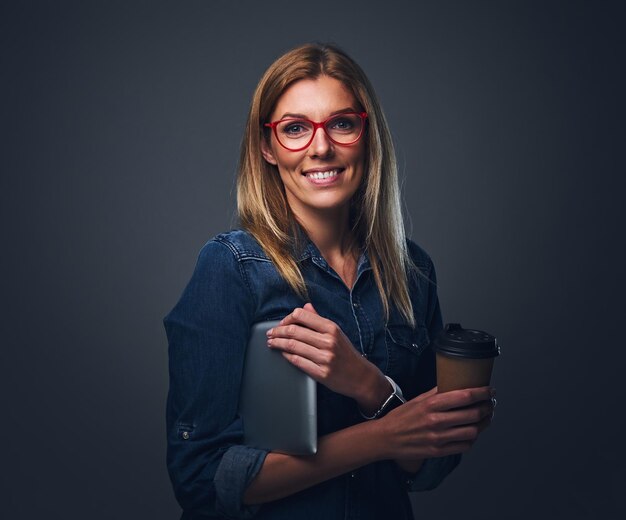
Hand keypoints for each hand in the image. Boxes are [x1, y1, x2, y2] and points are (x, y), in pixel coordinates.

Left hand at [267, 303, 386, 402]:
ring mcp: (325, 358)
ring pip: (293, 346)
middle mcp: (328, 341)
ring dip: (278, 343)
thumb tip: (306, 307)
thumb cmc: (346, 353)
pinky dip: (286, 356)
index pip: (302, 315)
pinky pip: (297, 361)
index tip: (281, 323)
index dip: (287, 318)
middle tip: (270, 334)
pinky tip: (282, 353)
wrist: (360, 376)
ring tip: (271, 343)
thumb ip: (319, 319)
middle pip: (294, 331)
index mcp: (331, 328)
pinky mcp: (321, 373)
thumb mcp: (336, 333)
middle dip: (277, 331)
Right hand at [380, 386, 494, 460]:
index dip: (482, 393)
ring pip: (472, 431)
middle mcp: (436, 421)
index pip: (465, 396)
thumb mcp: (418, 399)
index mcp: (431, 404)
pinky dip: (472, 439)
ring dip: (484, 424)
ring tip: (485, 418)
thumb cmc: (401, 417)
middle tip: (491, 404)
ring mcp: (438, 438)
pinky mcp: (438, 451)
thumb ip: (437, 392)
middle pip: (473, 414)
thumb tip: (455, 384)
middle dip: (487, 408)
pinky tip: (472, 432)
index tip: (489, 390)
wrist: (385, 438)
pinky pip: (464, 446)